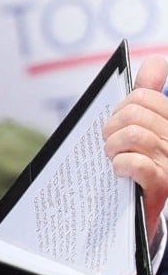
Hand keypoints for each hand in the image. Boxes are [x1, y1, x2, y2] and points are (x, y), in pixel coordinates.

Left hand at [103, 54, 167, 239]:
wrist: (141, 214)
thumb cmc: (141, 166)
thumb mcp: (147, 127)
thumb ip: (151, 94)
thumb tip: (157, 60)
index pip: (143, 96)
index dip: (123, 106)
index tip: (120, 121)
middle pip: (133, 113)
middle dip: (112, 126)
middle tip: (111, 144)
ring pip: (132, 134)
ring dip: (112, 146)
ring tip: (113, 158)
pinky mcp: (162, 185)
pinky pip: (135, 162)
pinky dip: (119, 164)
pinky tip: (119, 172)